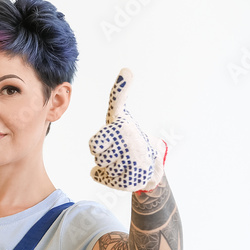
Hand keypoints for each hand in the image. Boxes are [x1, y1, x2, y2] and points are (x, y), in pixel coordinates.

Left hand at [88, 68, 166, 191]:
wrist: (152, 162)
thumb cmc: (130, 135)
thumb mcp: (121, 113)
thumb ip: (119, 94)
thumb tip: (127, 69)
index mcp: (123, 126)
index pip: (97, 140)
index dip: (98, 143)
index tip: (108, 135)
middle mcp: (129, 142)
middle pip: (97, 154)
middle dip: (102, 154)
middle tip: (116, 150)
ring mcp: (133, 160)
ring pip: (103, 168)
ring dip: (107, 167)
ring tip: (121, 160)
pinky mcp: (135, 177)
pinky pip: (108, 180)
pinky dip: (108, 178)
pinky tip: (119, 171)